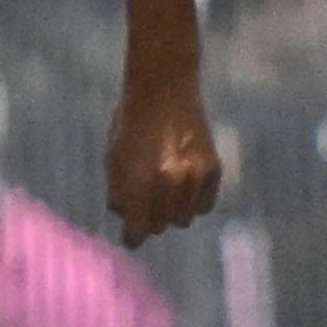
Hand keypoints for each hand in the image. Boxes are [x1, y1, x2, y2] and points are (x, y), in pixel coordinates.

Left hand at [107, 80, 222, 245]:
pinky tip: (185, 184)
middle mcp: (168, 183)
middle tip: (147, 199)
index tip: (132, 235)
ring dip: (172, 210)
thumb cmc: (131, 124)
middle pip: (160, 227)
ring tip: (166, 189)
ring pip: (184, 219)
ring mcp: (194, 177)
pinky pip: (204, 206)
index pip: (138, 231)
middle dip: (150, 218)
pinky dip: (193, 201)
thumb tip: (128, 222)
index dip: (133, 236)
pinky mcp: (212, 169)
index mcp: (138, 181)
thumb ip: (120, 195)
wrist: (164, 90)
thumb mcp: (113, 160)